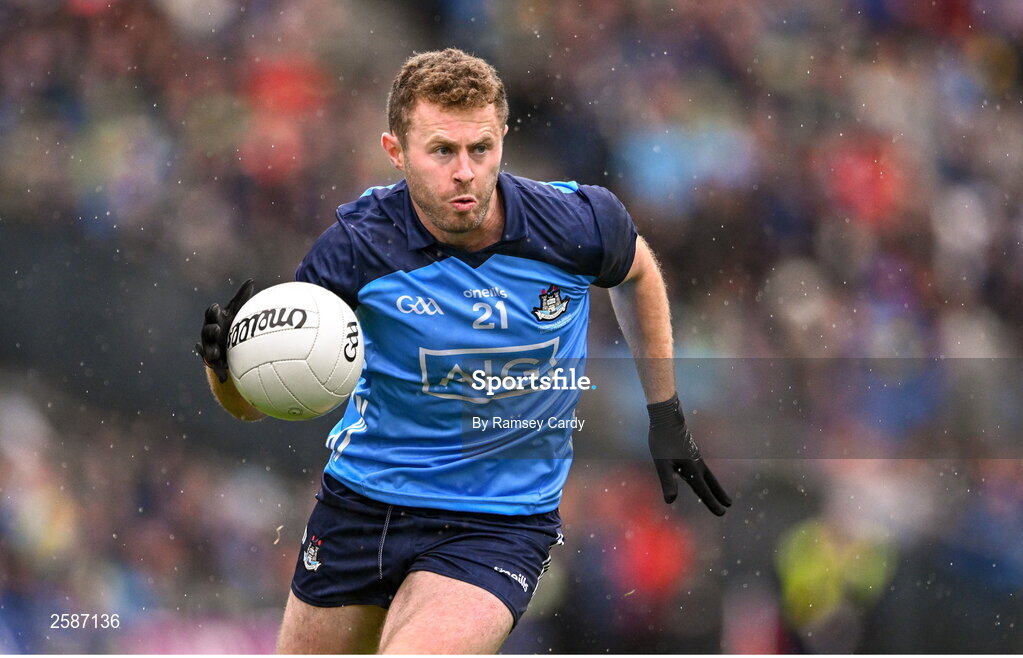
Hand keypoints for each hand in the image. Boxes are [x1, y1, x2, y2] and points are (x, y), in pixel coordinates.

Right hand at [195, 279, 254, 382]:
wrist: (227, 344)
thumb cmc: (232, 323)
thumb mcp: (237, 311)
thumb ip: (242, 297)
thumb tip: (251, 281)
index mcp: (214, 320)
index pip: (210, 315)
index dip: (212, 312)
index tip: (217, 307)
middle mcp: (209, 334)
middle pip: (207, 332)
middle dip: (210, 330)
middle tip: (217, 329)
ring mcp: (210, 348)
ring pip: (208, 350)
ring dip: (211, 351)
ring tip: (216, 354)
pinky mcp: (215, 362)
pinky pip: (216, 368)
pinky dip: (220, 372)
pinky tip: (224, 378)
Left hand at [647, 393, 731, 515]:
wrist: (667, 418)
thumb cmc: (662, 441)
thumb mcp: (662, 464)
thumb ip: (667, 482)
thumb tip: (670, 501)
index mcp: (691, 469)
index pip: (703, 490)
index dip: (712, 503)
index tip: (721, 513)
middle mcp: (697, 464)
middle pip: (711, 483)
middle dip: (719, 494)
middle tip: (728, 505)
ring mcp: (696, 456)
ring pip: (708, 475)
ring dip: (715, 486)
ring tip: (720, 494)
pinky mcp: (692, 451)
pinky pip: (703, 468)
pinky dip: (707, 477)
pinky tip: (701, 476)